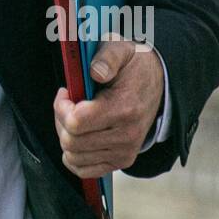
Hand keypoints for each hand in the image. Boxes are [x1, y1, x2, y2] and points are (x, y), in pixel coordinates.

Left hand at [53, 34, 163, 178]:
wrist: (157, 85)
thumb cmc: (133, 66)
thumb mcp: (122, 49)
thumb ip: (107, 57)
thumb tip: (95, 72)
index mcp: (124, 109)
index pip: (76, 122)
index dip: (61, 106)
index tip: (66, 91)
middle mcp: (126, 136)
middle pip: (71, 141)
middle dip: (61, 119)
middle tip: (68, 103)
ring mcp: (124, 152)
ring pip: (73, 156)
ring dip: (65, 136)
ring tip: (75, 117)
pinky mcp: (121, 162)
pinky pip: (83, 169)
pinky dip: (73, 155)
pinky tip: (78, 135)